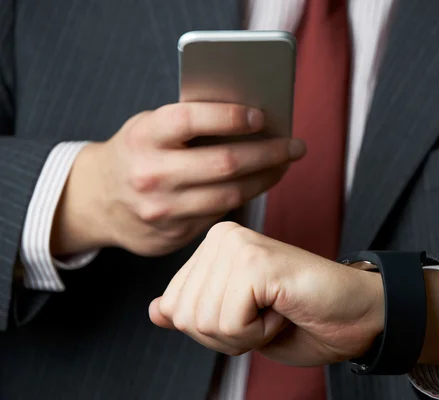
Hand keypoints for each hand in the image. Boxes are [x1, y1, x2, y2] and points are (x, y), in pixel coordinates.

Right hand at [51, 103, 305, 256]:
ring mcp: (162, 210)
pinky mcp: (173, 235)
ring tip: (284, 165)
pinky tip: (259, 183)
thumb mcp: (149, 127)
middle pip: (225, 163)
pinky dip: (244, 197)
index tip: (263, 116)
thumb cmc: (135, 152)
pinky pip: (220, 215)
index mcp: (144, 136)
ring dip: (265, 179)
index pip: (193, 120)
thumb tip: (250, 118)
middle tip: (296, 146)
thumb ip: (189, 122)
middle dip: (269, 153)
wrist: (96, 202)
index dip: (232, 117)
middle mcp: (151, 174)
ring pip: (229, 195)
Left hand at [148, 221, 384, 365]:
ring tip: (276, 309)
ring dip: (245, 334)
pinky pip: (229, 322)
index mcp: (213, 246)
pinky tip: (283, 308)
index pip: (173, 306)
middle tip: (267, 314)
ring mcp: (237, 244)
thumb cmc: (299, 318)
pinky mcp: (256, 260)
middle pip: (184, 316)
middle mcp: (221, 236)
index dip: (213, 330)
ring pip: (203, 321)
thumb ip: (196, 311)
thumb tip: (155, 310)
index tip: (252, 313)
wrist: (354, 316)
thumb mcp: (236, 322)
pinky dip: (258, 333)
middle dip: (226, 335)